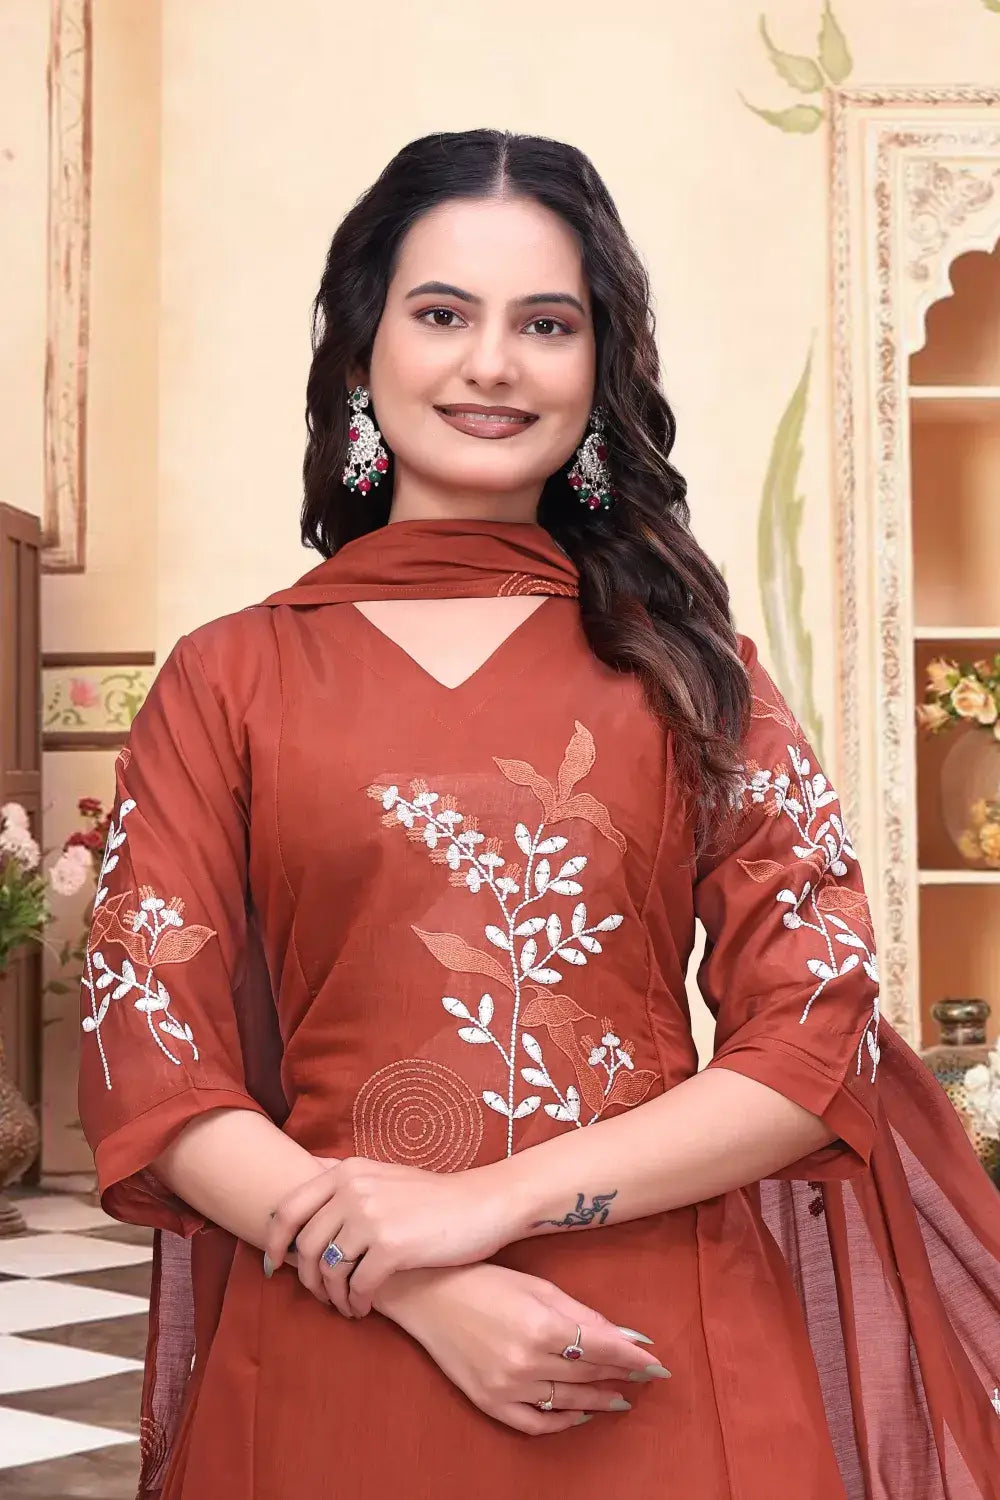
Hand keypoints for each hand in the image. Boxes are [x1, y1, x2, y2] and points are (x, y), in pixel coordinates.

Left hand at [264, 1156, 514, 1315]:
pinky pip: (356, 1286)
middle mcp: (354, 1189)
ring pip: (328, 1270)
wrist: (483, 1204)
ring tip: (345, 1305)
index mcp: (348, 1171)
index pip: (287, 1208)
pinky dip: (355, 1303)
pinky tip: (364, 1308)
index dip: (272, 1242)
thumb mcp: (384, 1175)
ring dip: (331, 1296)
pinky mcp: (392, 1247)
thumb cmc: (433, 1198)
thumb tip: (304, 1180)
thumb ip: (346, 1181)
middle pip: (304, 1246)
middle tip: (320, 1295)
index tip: (274, 1266)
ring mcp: (371, 1217)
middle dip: (306, 1279)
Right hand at [375, 1262, 662, 1434]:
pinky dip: (561, 1422)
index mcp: (541, 1325)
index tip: (657, 1365)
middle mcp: (526, 1361)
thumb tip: (625, 1335)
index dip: (633, 1358)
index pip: (603, 1348)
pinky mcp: (489, 1401)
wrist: (426, 1293)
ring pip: (567, 1401)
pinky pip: (535, 1423)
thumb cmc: (484, 1279)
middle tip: (644, 1378)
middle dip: (620, 1375)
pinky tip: (579, 1413)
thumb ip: (582, 1313)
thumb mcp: (538, 1286)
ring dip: (598, 1400)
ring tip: (620, 1397)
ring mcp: (506, 1386)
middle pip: (587, 1373)